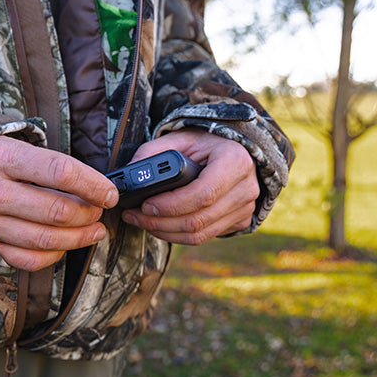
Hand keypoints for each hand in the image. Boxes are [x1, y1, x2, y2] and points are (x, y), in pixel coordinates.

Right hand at [0, 136, 118, 270]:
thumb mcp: (14, 144)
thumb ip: (50, 164)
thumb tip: (94, 187)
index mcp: (4, 158)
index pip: (61, 172)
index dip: (93, 185)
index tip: (109, 193)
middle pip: (57, 211)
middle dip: (89, 214)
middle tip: (100, 211)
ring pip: (46, 239)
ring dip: (79, 237)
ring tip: (94, 230)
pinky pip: (28, 259)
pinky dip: (53, 256)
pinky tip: (65, 245)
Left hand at [121, 130, 258, 244]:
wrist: (232, 151)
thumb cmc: (205, 144)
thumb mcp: (180, 138)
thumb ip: (154, 151)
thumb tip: (131, 173)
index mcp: (235, 161)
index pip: (203, 194)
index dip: (171, 205)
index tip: (145, 204)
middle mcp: (245, 188)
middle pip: (198, 220)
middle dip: (159, 222)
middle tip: (134, 215)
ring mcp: (245, 208)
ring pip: (199, 234)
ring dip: (164, 232)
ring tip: (141, 221)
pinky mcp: (240, 221)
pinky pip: (204, 237)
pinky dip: (176, 235)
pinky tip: (159, 225)